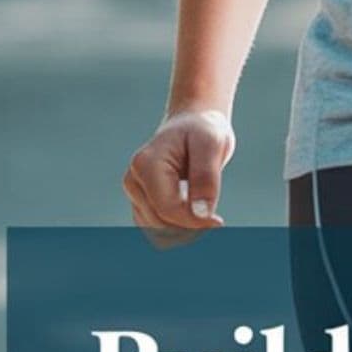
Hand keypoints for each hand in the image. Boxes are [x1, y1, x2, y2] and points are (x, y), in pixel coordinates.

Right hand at [123, 108, 234, 247]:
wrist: (195, 124)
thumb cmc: (203, 130)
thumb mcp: (211, 145)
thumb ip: (206, 178)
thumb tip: (201, 214)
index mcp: (146, 164)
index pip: (167, 209)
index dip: (194, 221)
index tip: (218, 221)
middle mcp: (133, 179)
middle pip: (160, 222)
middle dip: (189, 225)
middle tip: (214, 217)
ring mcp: (134, 191)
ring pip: (157, 228)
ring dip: (183, 228)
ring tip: (203, 208)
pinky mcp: (140, 200)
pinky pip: (156, 227)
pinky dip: (176, 227)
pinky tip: (193, 212)